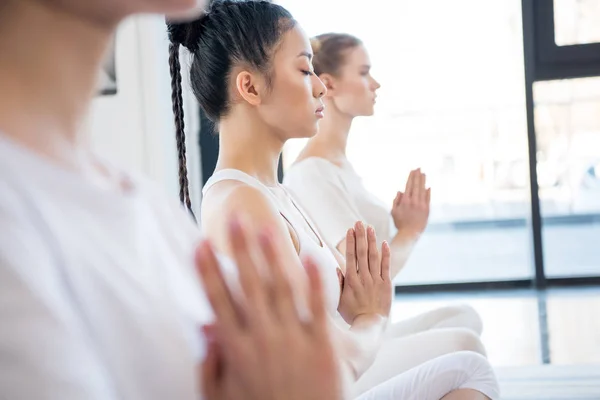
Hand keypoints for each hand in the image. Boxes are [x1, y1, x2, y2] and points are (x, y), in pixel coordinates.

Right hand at [195, 218, 342, 399]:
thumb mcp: (222, 396)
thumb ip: (210, 362)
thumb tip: (204, 326)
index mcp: (237, 349)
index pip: (219, 300)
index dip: (210, 270)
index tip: (202, 244)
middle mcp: (263, 338)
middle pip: (249, 286)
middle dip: (241, 250)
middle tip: (235, 219)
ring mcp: (293, 340)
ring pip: (281, 289)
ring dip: (273, 256)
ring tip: (267, 228)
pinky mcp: (323, 347)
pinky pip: (318, 308)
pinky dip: (315, 281)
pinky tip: (312, 255)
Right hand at [337, 221, 391, 324]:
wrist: (371, 325)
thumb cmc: (352, 314)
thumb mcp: (339, 300)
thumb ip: (338, 283)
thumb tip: (336, 268)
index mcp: (351, 281)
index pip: (350, 257)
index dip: (350, 242)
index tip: (349, 230)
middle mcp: (363, 278)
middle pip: (362, 253)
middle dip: (360, 236)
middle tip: (359, 222)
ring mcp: (376, 281)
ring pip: (374, 257)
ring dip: (372, 241)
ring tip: (370, 228)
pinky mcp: (387, 285)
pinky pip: (386, 267)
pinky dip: (386, 255)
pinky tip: (384, 243)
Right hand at [392, 168, 429, 238]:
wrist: (410, 233)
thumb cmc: (400, 223)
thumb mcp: (393, 212)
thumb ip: (396, 200)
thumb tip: (400, 191)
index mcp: (405, 201)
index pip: (408, 185)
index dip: (411, 177)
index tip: (412, 170)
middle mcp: (414, 201)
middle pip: (416, 185)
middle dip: (417, 176)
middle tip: (419, 168)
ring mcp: (421, 205)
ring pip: (423, 190)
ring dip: (423, 181)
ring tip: (423, 174)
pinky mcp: (427, 209)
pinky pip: (428, 198)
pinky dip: (428, 192)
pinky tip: (428, 187)